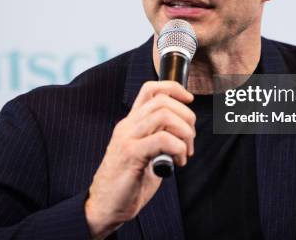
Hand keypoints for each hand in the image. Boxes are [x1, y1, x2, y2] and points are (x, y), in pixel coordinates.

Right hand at [84, 80, 195, 238]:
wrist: (104, 207)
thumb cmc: (127, 184)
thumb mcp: (146, 155)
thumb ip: (160, 139)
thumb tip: (184, 131)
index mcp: (131, 123)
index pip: (150, 90)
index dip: (173, 88)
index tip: (189, 99)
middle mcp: (127, 126)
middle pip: (162, 101)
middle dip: (186, 116)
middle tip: (190, 139)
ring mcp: (127, 138)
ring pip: (164, 115)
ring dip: (184, 132)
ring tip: (185, 152)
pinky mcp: (130, 154)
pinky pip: (163, 139)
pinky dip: (178, 148)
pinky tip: (178, 162)